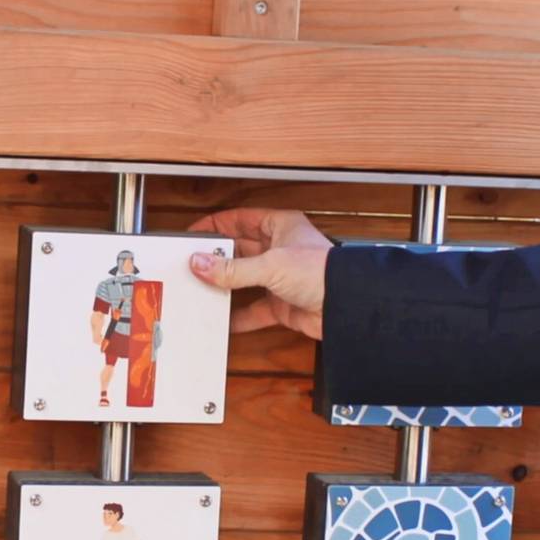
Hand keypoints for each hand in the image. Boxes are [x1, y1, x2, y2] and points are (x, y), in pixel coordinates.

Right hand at [188, 208, 329, 338]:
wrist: (346, 306)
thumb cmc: (323, 272)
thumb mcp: (270, 265)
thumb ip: (232, 268)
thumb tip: (201, 263)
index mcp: (281, 226)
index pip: (240, 219)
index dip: (216, 225)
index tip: (193, 234)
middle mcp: (280, 250)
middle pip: (239, 250)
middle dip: (217, 258)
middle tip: (192, 264)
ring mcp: (280, 278)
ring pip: (244, 280)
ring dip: (225, 286)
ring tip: (202, 289)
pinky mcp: (282, 304)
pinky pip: (254, 311)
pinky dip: (239, 317)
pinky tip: (223, 320)